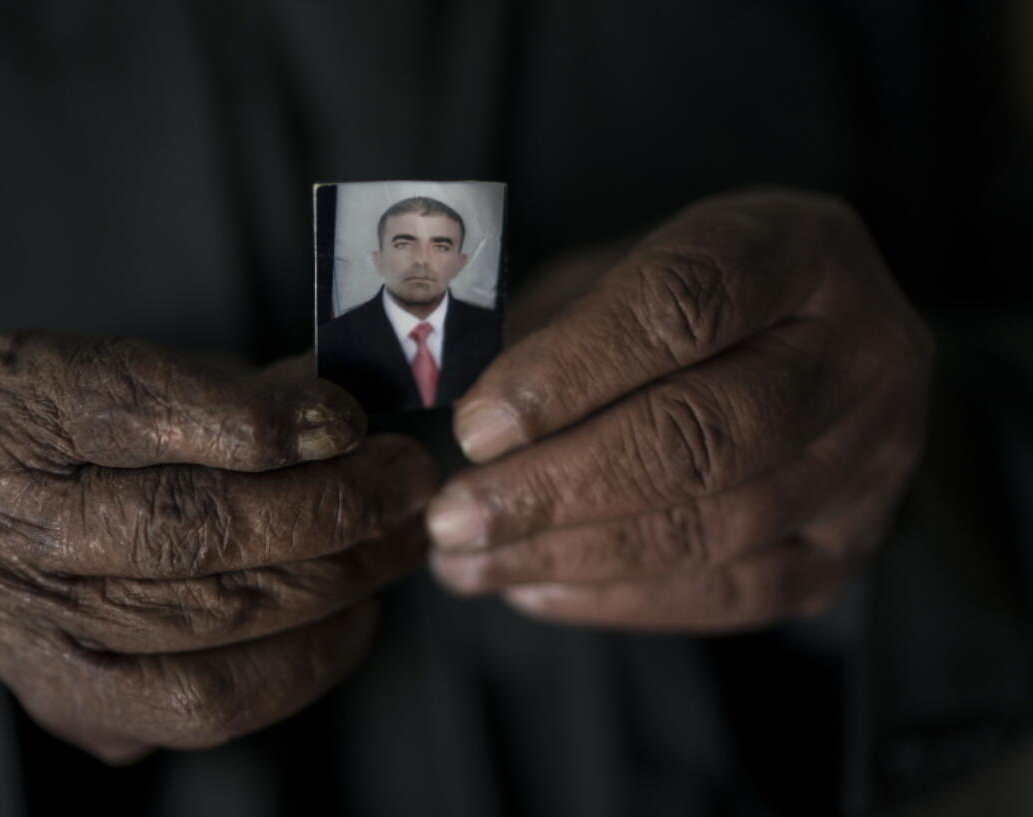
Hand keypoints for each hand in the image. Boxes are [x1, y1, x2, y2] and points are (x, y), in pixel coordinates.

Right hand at [0, 334, 435, 761]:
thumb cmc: (67, 428)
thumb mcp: (128, 367)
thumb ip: (227, 386)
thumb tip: (350, 416)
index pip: (133, 406)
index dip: (258, 420)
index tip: (348, 418)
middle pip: (185, 527)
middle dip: (328, 506)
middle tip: (406, 479)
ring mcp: (23, 630)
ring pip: (208, 617)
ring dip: (335, 579)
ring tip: (398, 540)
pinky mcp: (70, 702)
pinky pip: (206, 702)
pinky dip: (302, 661)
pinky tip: (353, 615)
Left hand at [427, 189, 932, 630]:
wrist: (810, 347)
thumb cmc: (686, 299)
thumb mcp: (620, 268)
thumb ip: (550, 327)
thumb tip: (463, 416)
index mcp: (797, 249)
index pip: (685, 305)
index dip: (571, 371)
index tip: (475, 426)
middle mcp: (861, 352)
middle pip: (705, 433)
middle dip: (559, 485)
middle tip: (457, 516)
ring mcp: (871, 457)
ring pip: (717, 526)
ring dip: (572, 553)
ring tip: (470, 561)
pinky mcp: (852, 541)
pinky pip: (736, 592)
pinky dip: (622, 599)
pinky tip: (535, 587)